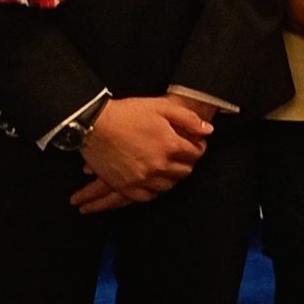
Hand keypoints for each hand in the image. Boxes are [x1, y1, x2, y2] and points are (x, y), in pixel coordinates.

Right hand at [73, 95, 211, 211]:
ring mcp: (141, 178)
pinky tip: (152, 183)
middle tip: (182, 157)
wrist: (94, 124)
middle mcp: (158, 165)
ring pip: (167, 186)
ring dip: (171, 178)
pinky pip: (146, 197)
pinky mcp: (124, 186)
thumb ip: (189, 119)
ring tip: (168, 169)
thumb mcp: (162, 107)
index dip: (197, 148)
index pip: (195, 154)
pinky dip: (152, 191)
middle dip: (186, 163)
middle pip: (183, 172)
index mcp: (170, 145)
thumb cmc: (128, 113)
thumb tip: (208, 131)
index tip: (194, 145)